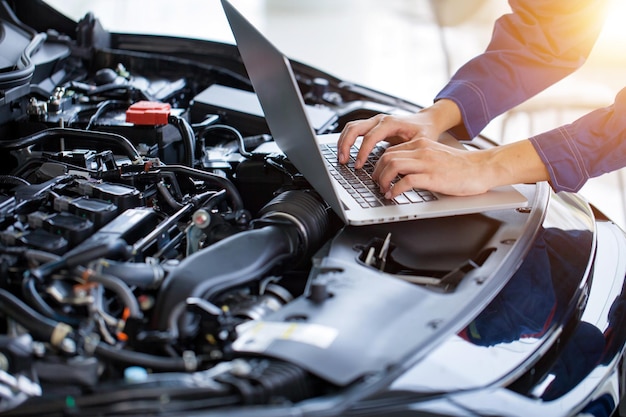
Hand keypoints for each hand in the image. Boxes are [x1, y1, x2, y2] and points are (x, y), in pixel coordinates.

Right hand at [337, 113, 440, 168]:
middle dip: (346, 145)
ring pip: (351, 127)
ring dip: (343, 142)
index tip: (358, 166)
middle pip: (355, 128)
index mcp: (390, 123)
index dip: (362, 152)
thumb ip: (406, 153)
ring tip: (341, 158)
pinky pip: (354, 130)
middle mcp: (380, 120)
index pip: (370, 137)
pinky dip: (347, 140)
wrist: (427, 121)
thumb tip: (394, 168)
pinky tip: (346, 152)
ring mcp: (374, 121)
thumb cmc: (425, 131)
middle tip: (343, 161)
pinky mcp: (372, 126)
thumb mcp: (420, 143)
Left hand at [373, 138, 549, 197]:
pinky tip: (393, 195)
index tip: (377, 175)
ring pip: (393, 165)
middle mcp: (421, 151)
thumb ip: (418, 159)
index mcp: (421, 144)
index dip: (379, 164)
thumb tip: (400, 172)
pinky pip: (406, 181)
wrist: (483, 168)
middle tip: (376, 184)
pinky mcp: (433, 177)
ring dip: (383, 180)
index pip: (390, 150)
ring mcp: (427, 163)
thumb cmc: (462, 166)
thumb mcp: (435, 156)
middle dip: (377, 172)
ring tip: (383, 190)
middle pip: (387, 156)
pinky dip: (395, 189)